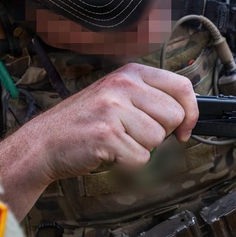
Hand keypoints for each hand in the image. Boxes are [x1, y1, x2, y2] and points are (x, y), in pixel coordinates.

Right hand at [0, 63, 197, 217]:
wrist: (45, 142)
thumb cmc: (84, 122)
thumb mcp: (117, 96)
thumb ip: (149, 98)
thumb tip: (188, 116)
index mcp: (129, 73)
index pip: (181, 86)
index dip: (190, 112)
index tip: (184, 129)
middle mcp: (122, 85)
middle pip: (174, 116)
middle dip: (160, 133)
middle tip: (133, 134)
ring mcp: (113, 108)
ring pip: (157, 139)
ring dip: (140, 148)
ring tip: (116, 141)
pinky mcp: (106, 134)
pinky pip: (140, 158)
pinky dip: (127, 163)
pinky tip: (108, 153)